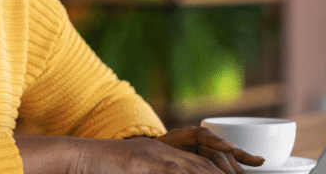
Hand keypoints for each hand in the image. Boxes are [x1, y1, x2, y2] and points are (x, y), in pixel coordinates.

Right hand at [66, 128, 262, 173]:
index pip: (204, 164)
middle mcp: (165, 152)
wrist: (76, 158)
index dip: (228, 171)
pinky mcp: (144, 162)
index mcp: (165, 156)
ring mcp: (155, 156)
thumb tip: (174, 172)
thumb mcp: (138, 173)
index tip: (249, 173)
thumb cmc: (103, 171)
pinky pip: (174, 172)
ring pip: (196, 169)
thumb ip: (156, 173)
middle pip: (207, 165)